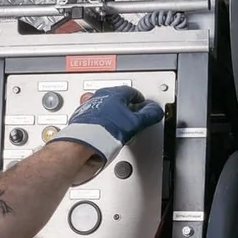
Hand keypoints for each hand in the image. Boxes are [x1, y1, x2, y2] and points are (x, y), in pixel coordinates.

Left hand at [51, 84, 165, 168]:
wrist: (83, 145)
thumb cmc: (105, 131)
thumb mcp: (135, 123)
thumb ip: (148, 115)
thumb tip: (155, 111)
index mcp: (113, 93)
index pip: (131, 92)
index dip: (140, 100)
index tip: (144, 106)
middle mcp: (99, 97)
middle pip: (116, 98)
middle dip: (125, 106)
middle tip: (133, 115)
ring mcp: (89, 108)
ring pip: (105, 107)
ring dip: (113, 114)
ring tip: (120, 126)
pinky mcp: (81, 120)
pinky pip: (95, 118)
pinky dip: (102, 123)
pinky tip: (106, 132)